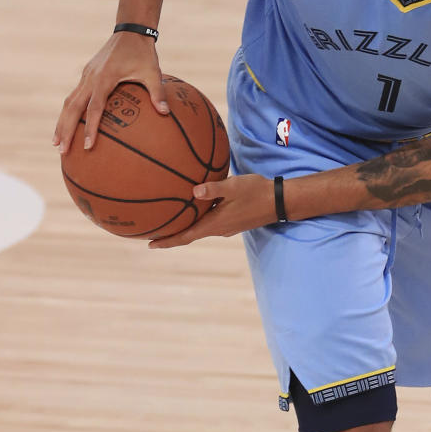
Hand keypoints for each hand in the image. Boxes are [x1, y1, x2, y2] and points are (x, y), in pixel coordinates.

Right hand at [53, 32, 167, 153]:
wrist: (131, 31)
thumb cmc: (143, 52)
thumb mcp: (153, 72)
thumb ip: (157, 92)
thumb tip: (165, 113)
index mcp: (104, 78)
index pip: (94, 109)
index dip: (90, 128)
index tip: (87, 146)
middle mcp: (90, 78)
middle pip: (72, 108)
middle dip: (65, 130)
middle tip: (61, 151)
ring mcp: (86, 76)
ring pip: (68, 102)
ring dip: (61, 122)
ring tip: (56, 143)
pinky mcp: (87, 75)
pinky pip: (74, 96)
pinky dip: (68, 111)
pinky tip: (67, 124)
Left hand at [148, 174, 275, 248]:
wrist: (280, 201)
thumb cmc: (257, 191)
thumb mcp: (234, 186)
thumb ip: (213, 188)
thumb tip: (193, 190)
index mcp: (215, 224)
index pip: (186, 237)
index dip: (167, 242)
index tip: (150, 245)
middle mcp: (219, 229)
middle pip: (190, 235)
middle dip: (172, 235)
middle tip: (153, 233)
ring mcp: (227, 227)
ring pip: (201, 228)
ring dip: (186, 227)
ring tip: (171, 220)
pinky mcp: (233, 222)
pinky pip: (211, 222)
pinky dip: (199, 219)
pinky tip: (196, 208)